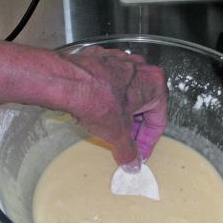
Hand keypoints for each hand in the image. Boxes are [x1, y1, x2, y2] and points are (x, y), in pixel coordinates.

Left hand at [60, 46, 167, 170]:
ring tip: (110, 130)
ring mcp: (118, 62)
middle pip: (143, 106)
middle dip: (134, 128)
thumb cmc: (94, 97)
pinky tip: (97, 113)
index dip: (148, 142)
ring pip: (126, 95)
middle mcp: (139, 68)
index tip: (141, 152)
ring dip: (121, 115)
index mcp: (153, 83)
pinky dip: (107, 101)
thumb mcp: (116, 134)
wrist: (64, 81)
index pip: (158, 120)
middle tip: (126, 144)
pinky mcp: (100, 62)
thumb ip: (128, 151)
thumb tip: (131, 160)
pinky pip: (109, 86)